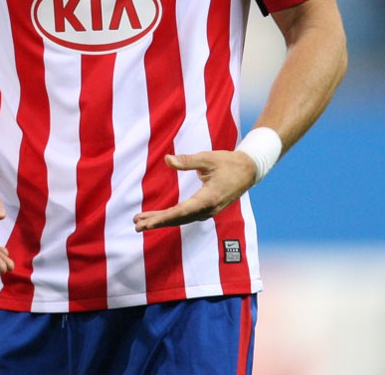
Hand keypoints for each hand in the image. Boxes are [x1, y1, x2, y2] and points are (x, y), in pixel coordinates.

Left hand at [133, 150, 255, 230]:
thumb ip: (187, 161)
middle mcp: (208, 209)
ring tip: (140, 223)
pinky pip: (185, 215)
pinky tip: (156, 217)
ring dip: (161, 220)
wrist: (248, 171)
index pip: (182, 211)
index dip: (163, 217)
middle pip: (179, 219)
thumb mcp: (208, 158)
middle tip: (137, 225)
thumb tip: (167, 159)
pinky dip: (170, 217)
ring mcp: (207, 211)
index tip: (148, 223)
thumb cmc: (228, 162)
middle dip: (157, 222)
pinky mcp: (205, 209)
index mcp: (209, 198)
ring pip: (180, 219)